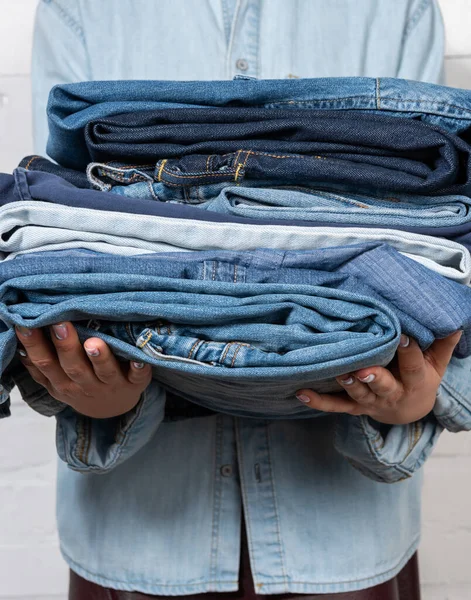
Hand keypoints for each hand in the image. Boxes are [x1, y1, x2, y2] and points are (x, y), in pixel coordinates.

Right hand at [15, 322, 151, 417]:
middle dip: (66, 346)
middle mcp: (85, 385)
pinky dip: (139, 368)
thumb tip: (20, 342)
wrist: (111, 409)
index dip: (35, 346)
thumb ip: (40, 366)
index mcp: (62, 383)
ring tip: (94, 343)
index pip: (45, 364)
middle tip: (61, 324)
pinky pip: (138, 377)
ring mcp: (111, 385)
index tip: (27, 325)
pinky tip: (139, 358)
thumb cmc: (80, 385)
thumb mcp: (57, 381)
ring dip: (100, 358)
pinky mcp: (135, 384)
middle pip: (73, 367)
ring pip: (104, 372)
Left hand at [296, 331, 461, 424]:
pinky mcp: (355, 407)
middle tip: (365, 370)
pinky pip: (335, 406)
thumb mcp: (436, 364)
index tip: (402, 335)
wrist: (409, 412)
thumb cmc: (421, 379)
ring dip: (348, 386)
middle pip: (383, 386)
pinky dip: (318, 401)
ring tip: (339, 375)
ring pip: (358, 395)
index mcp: (415, 381)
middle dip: (374, 378)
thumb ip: (442, 344)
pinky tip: (302, 392)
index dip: (408, 351)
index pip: (413, 365)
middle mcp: (392, 393)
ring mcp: (371, 402)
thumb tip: (454, 321)